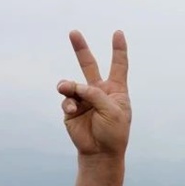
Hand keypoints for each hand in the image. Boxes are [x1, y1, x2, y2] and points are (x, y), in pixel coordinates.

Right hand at [57, 30, 130, 156]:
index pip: (119, 65)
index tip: (118, 33)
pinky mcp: (71, 109)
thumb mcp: (112, 111)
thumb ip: (94, 94)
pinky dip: (68, 103)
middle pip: (89, 65)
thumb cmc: (113, 133)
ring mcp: (84, 99)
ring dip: (69, 86)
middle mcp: (99, 91)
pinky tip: (72, 110)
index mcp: (116, 90)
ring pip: (72, 84)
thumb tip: (72, 86)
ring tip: (66, 89)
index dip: (118, 49)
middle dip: (80, 48)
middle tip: (73, 32)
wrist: (100, 153)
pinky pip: (66, 99)